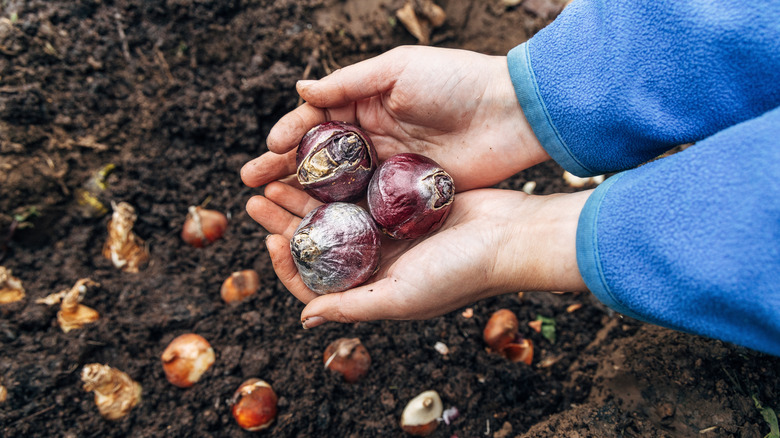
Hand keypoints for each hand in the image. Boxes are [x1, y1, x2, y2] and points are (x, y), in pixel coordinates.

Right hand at [241, 45, 548, 191]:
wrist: (513, 114)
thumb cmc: (457, 81)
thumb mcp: (398, 70)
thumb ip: (349, 83)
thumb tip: (300, 90)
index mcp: (367, 103)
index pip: (317, 122)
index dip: (288, 136)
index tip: (265, 152)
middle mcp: (373, 137)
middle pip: (320, 158)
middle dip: (283, 170)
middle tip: (251, 187)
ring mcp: (389, 168)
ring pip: (338, 185)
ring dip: (304, 197)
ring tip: (272, 210)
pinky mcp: (408, 194)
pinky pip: (368, 205)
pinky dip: (343, 215)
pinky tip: (319, 227)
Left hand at [247, 182, 589, 326]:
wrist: (510, 235)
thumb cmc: (461, 273)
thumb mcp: (401, 297)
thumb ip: (352, 307)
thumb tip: (305, 319)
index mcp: (372, 289)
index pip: (316, 283)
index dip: (288, 265)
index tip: (272, 240)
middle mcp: (376, 262)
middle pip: (318, 243)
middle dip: (285, 222)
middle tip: (257, 197)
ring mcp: (388, 232)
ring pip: (333, 213)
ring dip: (304, 197)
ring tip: (276, 176)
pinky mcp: (401, 204)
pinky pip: (360, 191)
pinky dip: (338, 180)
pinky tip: (319, 164)